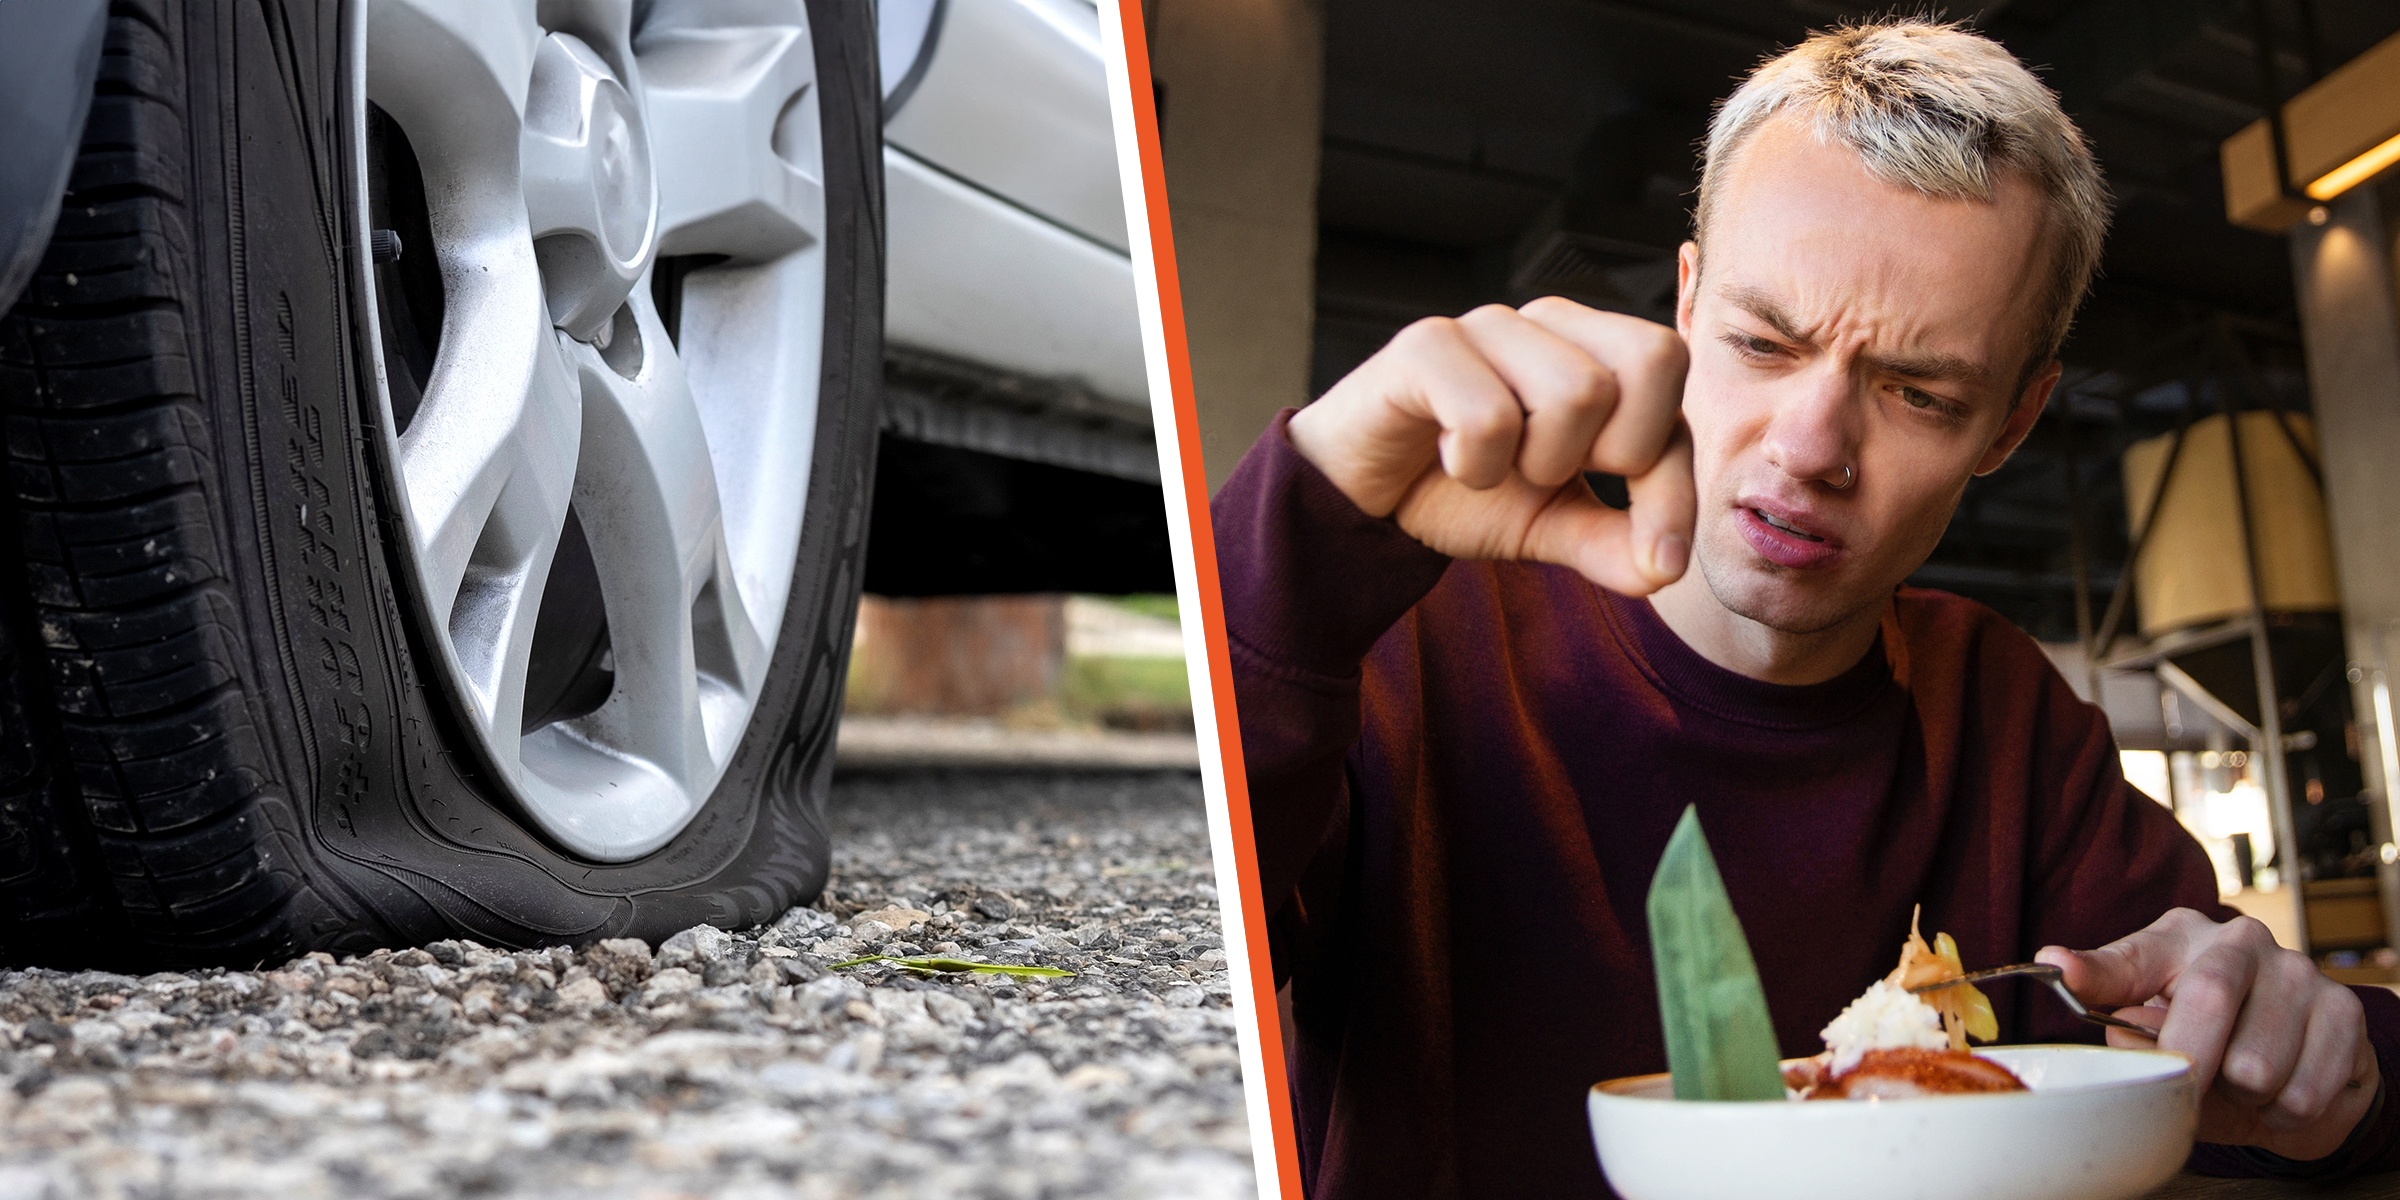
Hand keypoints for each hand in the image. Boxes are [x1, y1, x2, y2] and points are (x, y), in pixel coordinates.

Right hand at [1286, 298, 1694, 595]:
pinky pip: (1490, 416)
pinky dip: (1475, 466)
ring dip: (1536, 465)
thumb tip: (1666, 567)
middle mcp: (1548, 322)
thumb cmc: (1457, 491)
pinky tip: (1448, 462)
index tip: (1654, 557)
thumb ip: (1614, 542)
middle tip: (1555, 476)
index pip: (1677, 383)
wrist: (1358, 498)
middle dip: (1620, 452)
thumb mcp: (1549, 526)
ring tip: (1492, 469)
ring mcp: (1485, 326)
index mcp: (1594, 349)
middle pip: (1654, 358)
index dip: (1674, 484)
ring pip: (1578, 392)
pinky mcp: (1424, 347)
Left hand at [2039, 909, 2377, 1160]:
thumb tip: (2115, 1024)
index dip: (2094, 969)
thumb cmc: (2217, 1040)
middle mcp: (2239, 941)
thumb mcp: (2163, 1031)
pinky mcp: (2345, 1011)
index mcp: (2179, 939)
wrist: (2305, 1061)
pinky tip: (2282, 1089)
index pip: (2130, 956)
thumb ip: (2130, 1029)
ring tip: (2244, 1082)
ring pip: (2256, 1067)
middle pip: (2207, 1001)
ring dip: (2245, 1097)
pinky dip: (2285, 1112)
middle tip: (2195, 1082)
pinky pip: (2301, 1093)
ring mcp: (2297, 971)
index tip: (2056, 968)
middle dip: (2193, 1063)